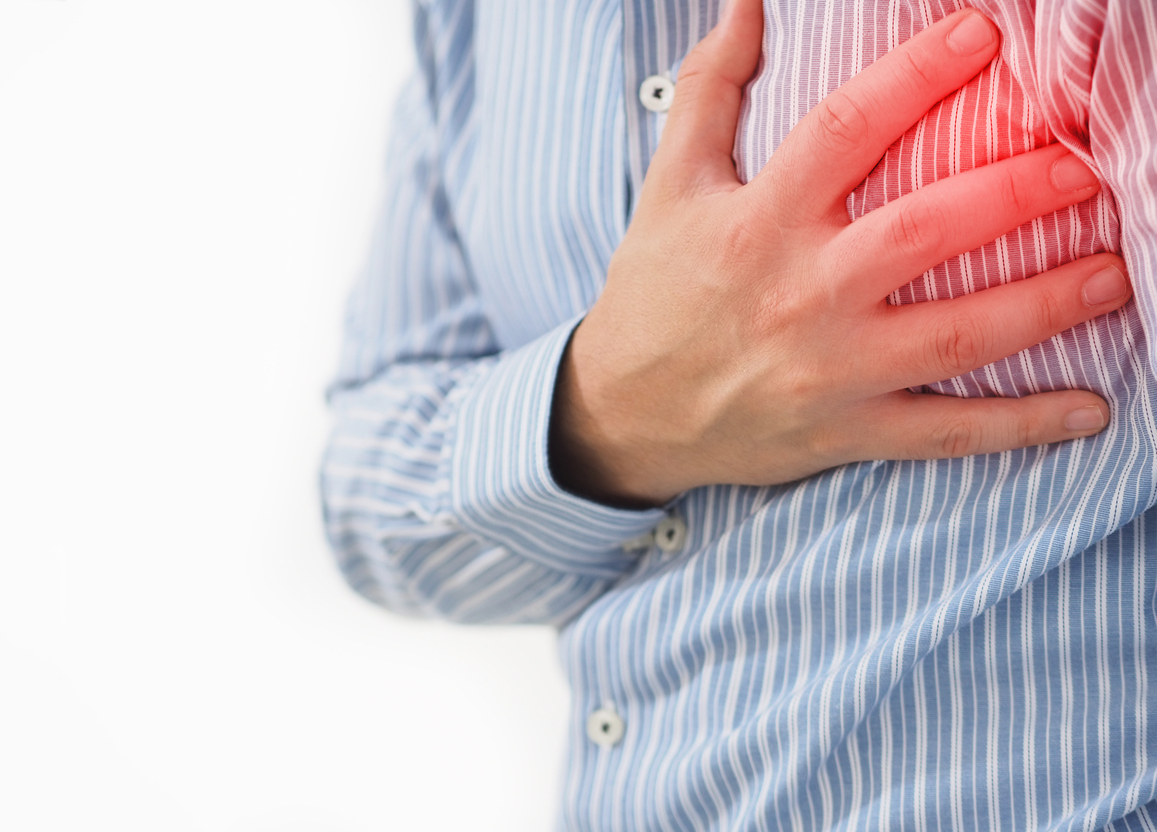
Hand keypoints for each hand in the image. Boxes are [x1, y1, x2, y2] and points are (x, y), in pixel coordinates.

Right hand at [550, 2, 1129, 506]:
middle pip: (925, 231)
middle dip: (1017, 190)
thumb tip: (747, 7)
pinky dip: (1021, 426)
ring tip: (1116, 268)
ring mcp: (830, 370)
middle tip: (1085, 163)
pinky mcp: (847, 431)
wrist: (624, 412)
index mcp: (757, 223)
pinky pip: (946, 433)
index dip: (919, 74)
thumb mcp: (668, 187)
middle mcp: (801, 293)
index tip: (984, 35)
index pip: (846, 130)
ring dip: (1047, 301)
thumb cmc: (652, 295)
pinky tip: (1090, 408)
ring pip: (957, 334)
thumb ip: (709, 93)